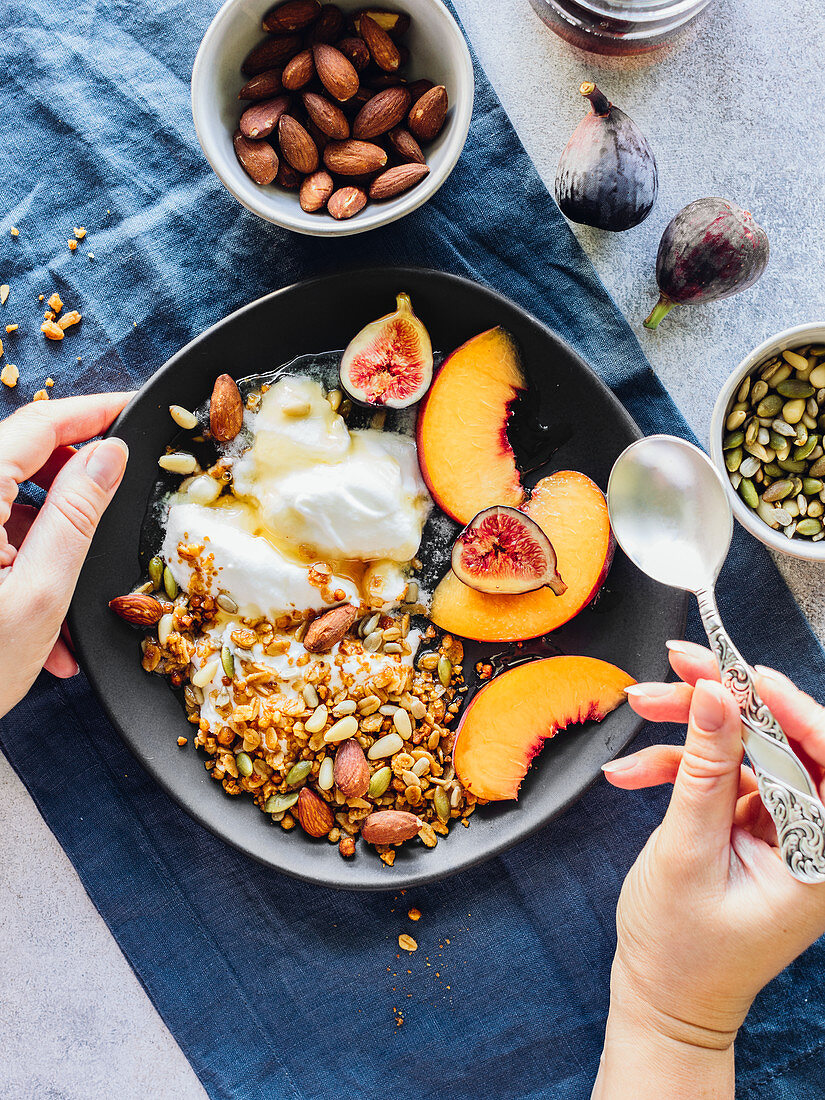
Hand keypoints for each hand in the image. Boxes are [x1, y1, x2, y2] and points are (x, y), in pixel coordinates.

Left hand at [0, 393, 130, 718]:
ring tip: (71, 611)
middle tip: (115, 512)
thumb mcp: (41, 593)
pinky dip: (24, 571)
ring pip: (11, 505)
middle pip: (21, 458)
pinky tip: (44, 628)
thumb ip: (76, 514)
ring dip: (51, 545)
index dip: (92, 411)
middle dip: (74, 488)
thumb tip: (108, 454)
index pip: (37, 424)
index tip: (131, 407)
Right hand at [592, 640, 824, 1098]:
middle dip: (727, 702)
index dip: (794, 709)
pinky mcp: (753, 822)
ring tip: (639, 706)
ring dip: (691, 726)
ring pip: (749, 746)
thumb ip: (705, 771)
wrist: (663, 998)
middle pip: (785, 741)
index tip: (746, 675)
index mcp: (822, 855)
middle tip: (680, 667)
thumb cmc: (683, 951)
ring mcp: (784, 827)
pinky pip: (724, 770)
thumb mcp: (688, 853)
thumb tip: (716, 696)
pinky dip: (678, 763)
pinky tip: (633, 770)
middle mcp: (814, 837)